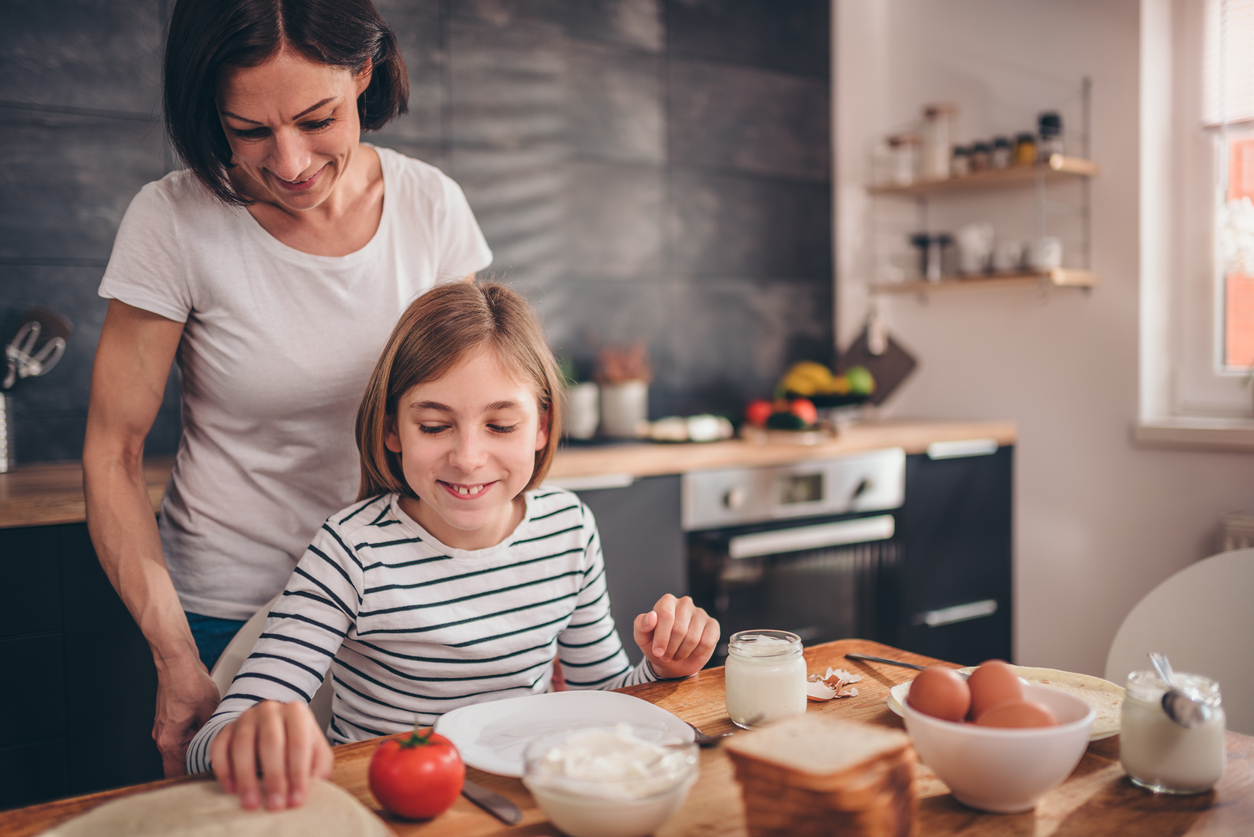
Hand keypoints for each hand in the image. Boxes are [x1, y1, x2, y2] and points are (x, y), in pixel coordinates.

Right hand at [153, 663, 220, 777]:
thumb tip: (223, 743)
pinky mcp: (169, 717)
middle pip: (180, 760)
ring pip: (183, 745)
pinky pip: (183, 732)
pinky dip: (195, 731)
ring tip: (214, 736)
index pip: (176, 773)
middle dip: (198, 760)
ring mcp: (164, 727)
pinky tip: (207, 722)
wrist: (176, 660)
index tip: (208, 778)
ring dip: (197, 743)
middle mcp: (162, 736)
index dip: (192, 777)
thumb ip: (212, 731)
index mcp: (168, 741)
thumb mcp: (209, 709)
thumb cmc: (188, 681)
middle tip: (218, 758)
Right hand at [210, 700, 333, 809]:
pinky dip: (224, 769)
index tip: (296, 800)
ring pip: (242, 745)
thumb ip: (319, 764)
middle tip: (275, 805)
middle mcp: (270, 710)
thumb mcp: (314, 748)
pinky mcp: (226, 729)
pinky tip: (231, 789)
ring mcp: (245, 718)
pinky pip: (220, 748)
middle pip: (270, 742)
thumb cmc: (295, 741)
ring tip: (252, 802)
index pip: (298, 742)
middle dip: (274, 777)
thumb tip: (316, 784)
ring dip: (246, 777)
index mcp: (296, 712)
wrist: (270, 723)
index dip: (298, 773)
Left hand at [633, 594, 718, 678]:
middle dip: (671, 648)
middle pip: (679, 629)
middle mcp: (685, 603)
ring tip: (677, 653)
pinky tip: (692, 651)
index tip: (657, 652)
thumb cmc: (657, 646)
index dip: (661, 638)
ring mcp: (700, 613)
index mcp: (667, 601)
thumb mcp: (642, 638)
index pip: (666, 616)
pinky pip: (706, 642)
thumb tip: (651, 616)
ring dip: (682, 652)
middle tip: (667, 654)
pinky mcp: (713, 625)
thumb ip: (641, 625)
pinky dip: (697, 652)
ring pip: (692, 638)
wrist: (672, 662)